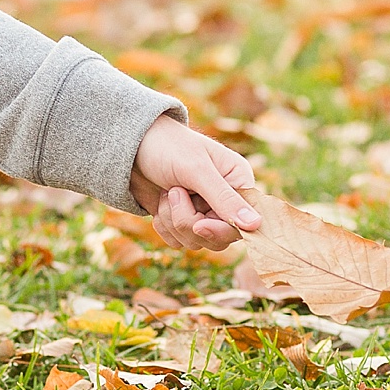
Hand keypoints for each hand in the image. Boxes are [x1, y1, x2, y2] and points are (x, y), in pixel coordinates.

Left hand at [129, 114, 260, 249]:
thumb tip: (256, 225)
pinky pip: (179, 242)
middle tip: (173, 192)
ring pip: (197, 242)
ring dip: (173, 221)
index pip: (244, 222)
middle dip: (189, 221)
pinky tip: (159, 204)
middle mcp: (226, 201)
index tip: (199, 225)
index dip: (221, 230)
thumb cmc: (168, 147)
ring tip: (166, 192)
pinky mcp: (183, 221)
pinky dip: (164, 227)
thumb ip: (224, 198)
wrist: (132, 147)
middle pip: (219, 238)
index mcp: (238, 182)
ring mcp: (204, 213)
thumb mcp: (197, 170)